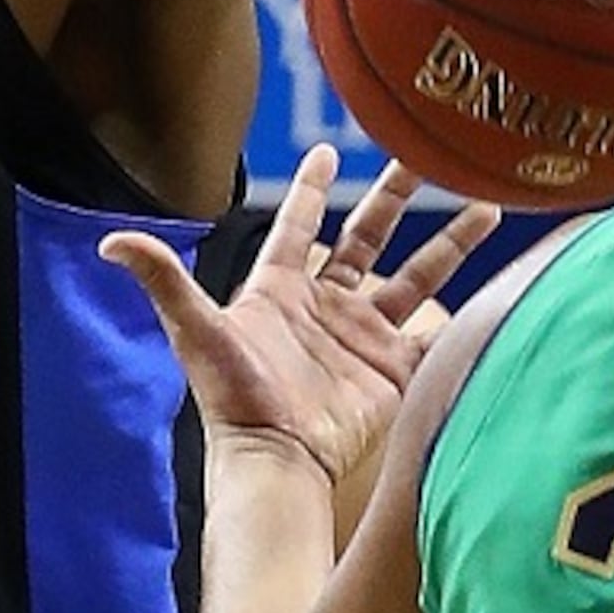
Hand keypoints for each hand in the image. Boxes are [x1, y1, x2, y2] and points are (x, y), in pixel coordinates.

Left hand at [104, 145, 494, 490]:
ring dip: (449, 243)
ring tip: (489, 204)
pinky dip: (468, 312)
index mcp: (281, 290)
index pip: (297, 226)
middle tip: (421, 153)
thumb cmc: (235, 399)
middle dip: (392, 197)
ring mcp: (364, 338)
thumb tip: (111, 243)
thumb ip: (163, 281)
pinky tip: (502, 283)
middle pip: (367, 237)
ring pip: (414, 276)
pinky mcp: (394, 372)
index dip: (309, 189)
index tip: (328, 149)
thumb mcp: (197, 332)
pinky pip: (436, 333)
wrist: (280, 463)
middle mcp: (327, 307)